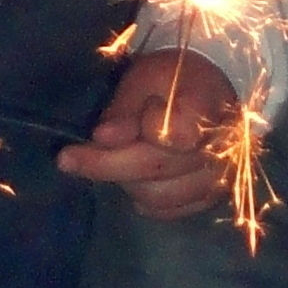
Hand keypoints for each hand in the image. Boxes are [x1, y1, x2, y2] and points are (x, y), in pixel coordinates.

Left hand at [56, 48, 239, 216]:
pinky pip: (169, 211)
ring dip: (125, 182)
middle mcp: (220, 151)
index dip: (137, 131)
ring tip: (106, 162)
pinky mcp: (211, 199)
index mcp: (206, 109)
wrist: (209, 91)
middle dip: (106, 164)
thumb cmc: (172, 79)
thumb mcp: (143, 77)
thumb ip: (124, 109)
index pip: (172, 134)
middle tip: (67, 159)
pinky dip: (144, 198)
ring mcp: (219, 179)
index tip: (102, 130)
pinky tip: (131, 180)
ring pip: (159, 196)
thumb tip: (102, 138)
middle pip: (156, 168)